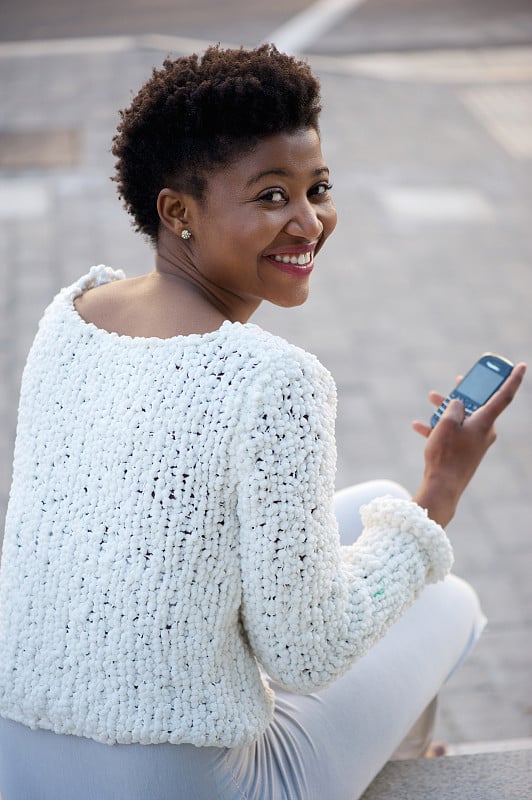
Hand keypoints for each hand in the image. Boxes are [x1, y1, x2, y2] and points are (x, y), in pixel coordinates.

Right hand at [412, 362, 525, 526]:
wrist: (443, 486)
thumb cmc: (446, 454)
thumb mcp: (447, 423)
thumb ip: (454, 406)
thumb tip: (458, 405)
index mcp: (486, 421)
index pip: (504, 395)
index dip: (512, 378)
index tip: (521, 365)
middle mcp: (485, 431)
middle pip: (478, 404)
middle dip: (464, 392)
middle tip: (459, 380)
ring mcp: (475, 442)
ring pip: (463, 418)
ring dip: (446, 409)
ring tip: (431, 400)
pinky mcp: (465, 451)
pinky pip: (454, 433)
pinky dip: (438, 428)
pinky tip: (419, 426)